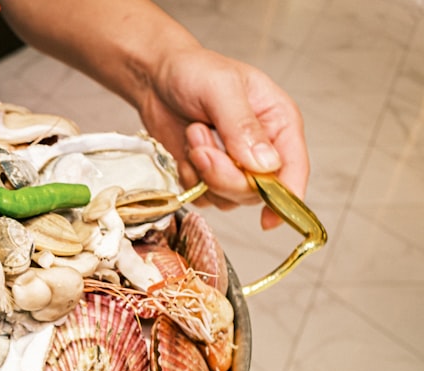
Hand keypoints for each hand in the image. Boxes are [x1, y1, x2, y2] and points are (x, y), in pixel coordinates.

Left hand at [137, 47, 308, 228]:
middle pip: (256, 191)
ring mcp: (235, 166)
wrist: (158, 77)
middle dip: (224, 175)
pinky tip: (186, 147)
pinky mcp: (208, 175)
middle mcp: (262, 149)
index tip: (271, 218)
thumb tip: (266, 165)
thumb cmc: (195, 71)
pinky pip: (203, 196)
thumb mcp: (221, 89)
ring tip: (195, 134)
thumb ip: (242, 127)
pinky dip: (189, 177)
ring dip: (204, 173)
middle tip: (202, 145)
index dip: (287, 199)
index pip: (294, 169)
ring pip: (228, 198)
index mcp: (279, 123)